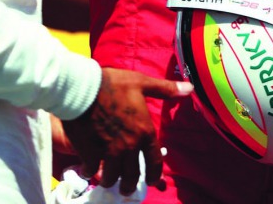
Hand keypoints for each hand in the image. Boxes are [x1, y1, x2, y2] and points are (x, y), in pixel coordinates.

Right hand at [61, 68, 192, 195]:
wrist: (82, 89)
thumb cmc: (113, 84)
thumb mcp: (141, 83)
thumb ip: (166, 90)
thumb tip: (190, 88)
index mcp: (144, 132)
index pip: (154, 161)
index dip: (154, 175)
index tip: (151, 181)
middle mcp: (129, 147)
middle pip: (133, 176)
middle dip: (130, 185)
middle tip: (126, 189)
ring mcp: (109, 152)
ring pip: (113, 177)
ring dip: (111, 181)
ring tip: (108, 181)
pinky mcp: (90, 153)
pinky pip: (92, 170)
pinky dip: (90, 172)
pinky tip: (89, 170)